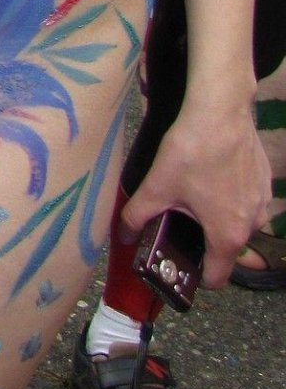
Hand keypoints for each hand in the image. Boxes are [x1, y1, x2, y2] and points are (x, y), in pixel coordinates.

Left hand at [120, 97, 271, 287]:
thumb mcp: (157, 186)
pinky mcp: (265, 180)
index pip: (217, 279)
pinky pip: (248, 200)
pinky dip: (232, 196)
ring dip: (220, 217)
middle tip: (180, 220)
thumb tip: (123, 235)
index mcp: (228, 236)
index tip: (179, 262)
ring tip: (196, 193)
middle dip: (203, 241)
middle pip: (227, 249)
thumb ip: (136, 217)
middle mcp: (253, 224)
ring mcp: (263, 201)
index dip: (196, 277)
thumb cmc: (193, 151)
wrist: (221, 110)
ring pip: (239, 223)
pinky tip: (213, 175)